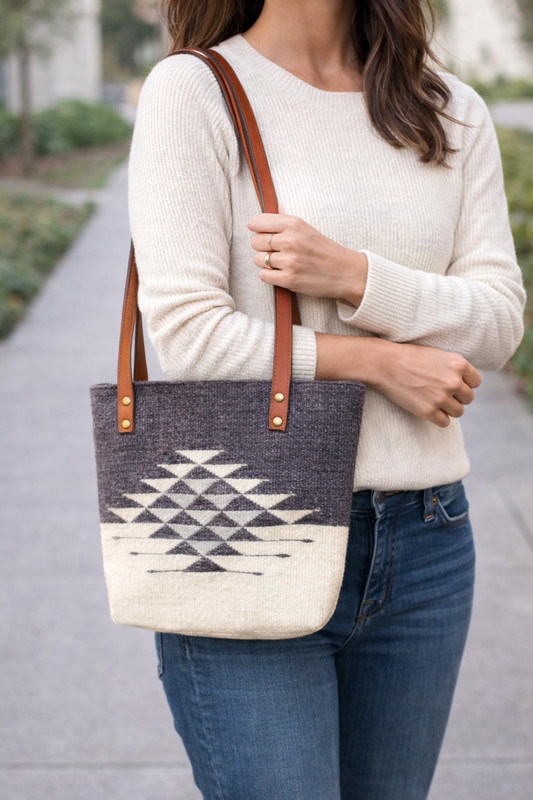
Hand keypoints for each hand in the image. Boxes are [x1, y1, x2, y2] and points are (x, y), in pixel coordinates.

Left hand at [247, 211, 367, 305]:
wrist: (344, 272)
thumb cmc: (325, 250)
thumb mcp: (308, 228)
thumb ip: (288, 218)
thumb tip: (276, 205)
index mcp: (294, 224)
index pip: (258, 222)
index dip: (257, 228)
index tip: (262, 233)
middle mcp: (291, 240)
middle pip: (255, 242)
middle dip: (262, 247)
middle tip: (275, 251)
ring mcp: (290, 261)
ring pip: (258, 260)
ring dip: (265, 263)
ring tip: (279, 263)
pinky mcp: (289, 280)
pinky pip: (263, 275)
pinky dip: (269, 275)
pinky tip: (280, 273)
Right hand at [372, 340, 481, 426]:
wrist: (385, 364)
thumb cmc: (409, 357)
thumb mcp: (438, 354)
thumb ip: (455, 367)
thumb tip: (466, 382)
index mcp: (458, 364)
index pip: (476, 382)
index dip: (465, 383)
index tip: (454, 383)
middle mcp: (453, 381)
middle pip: (468, 398)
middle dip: (457, 397)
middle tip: (441, 392)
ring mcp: (441, 398)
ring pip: (459, 412)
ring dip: (449, 409)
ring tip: (435, 401)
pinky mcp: (428, 411)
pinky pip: (445, 422)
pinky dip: (439, 418)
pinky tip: (429, 409)